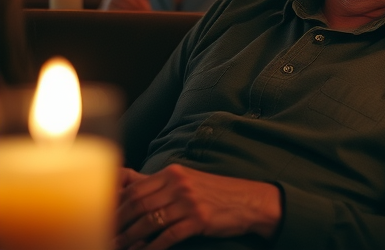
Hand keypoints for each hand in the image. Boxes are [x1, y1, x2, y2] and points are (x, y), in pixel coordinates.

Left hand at [115, 165, 280, 249]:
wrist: (250, 201)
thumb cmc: (215, 193)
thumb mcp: (187, 180)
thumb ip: (157, 183)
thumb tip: (123, 182)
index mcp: (173, 173)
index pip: (134, 188)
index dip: (115, 205)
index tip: (102, 219)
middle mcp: (179, 184)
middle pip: (138, 204)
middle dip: (118, 224)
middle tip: (105, 237)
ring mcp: (190, 201)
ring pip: (149, 221)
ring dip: (130, 238)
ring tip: (119, 247)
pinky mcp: (199, 219)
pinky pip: (168, 235)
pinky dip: (152, 247)